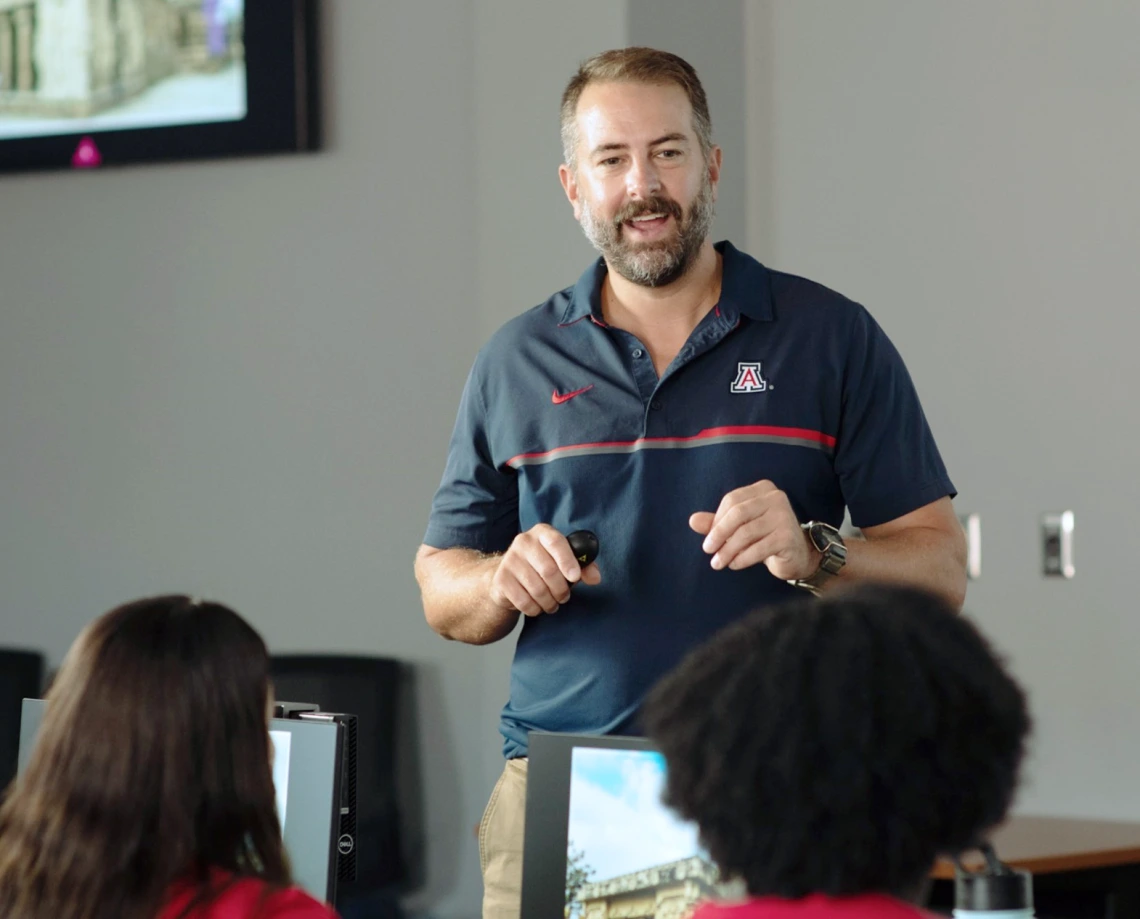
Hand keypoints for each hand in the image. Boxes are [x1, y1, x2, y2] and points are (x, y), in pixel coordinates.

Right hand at [489, 524, 601, 616]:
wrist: (508, 576)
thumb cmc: (542, 567)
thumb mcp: (565, 562)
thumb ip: (583, 567)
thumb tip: (595, 578)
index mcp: (542, 533)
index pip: (556, 542)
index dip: (568, 561)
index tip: (575, 578)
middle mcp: (523, 541)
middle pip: (549, 570)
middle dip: (561, 590)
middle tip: (564, 597)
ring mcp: (509, 560)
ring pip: (537, 589)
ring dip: (549, 602)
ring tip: (552, 603)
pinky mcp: (501, 579)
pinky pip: (523, 601)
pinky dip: (535, 609)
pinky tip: (537, 606)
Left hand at [689, 480, 819, 579]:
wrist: (796, 555)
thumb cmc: (764, 537)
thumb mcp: (738, 527)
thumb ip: (717, 522)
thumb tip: (692, 520)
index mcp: (763, 489)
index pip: (732, 500)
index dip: (717, 520)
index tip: (709, 538)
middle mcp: (776, 498)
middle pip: (737, 514)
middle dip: (719, 534)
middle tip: (708, 551)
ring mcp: (784, 516)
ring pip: (746, 533)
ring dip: (728, 550)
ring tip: (718, 563)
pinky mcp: (788, 537)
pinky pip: (758, 548)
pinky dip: (742, 558)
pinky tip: (735, 565)